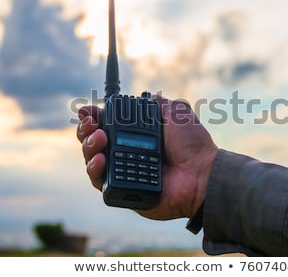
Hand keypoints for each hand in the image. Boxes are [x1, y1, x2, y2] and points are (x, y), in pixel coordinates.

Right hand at [76, 97, 218, 219]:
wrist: (202, 172)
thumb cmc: (193, 145)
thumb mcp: (177, 113)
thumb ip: (159, 104)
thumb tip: (149, 95)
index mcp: (138, 136)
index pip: (107, 125)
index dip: (94, 118)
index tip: (86, 111)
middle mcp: (127, 154)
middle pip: (93, 143)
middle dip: (86, 131)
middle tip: (92, 125)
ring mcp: (123, 173)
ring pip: (92, 161)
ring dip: (88, 147)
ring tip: (98, 139)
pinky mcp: (122, 191)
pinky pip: (100, 182)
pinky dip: (95, 170)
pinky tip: (101, 160)